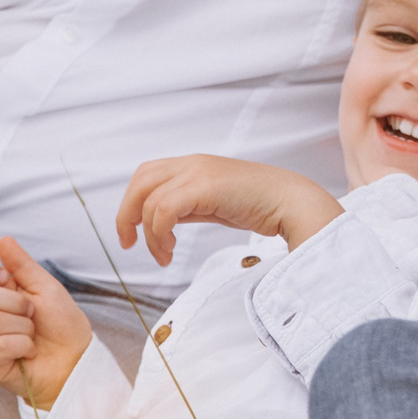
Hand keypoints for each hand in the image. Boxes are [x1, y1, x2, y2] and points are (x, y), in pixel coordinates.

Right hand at [0, 236, 93, 407]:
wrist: (76, 359)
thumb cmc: (62, 325)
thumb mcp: (47, 288)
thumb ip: (22, 266)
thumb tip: (3, 239)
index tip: (5, 277)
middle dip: (18, 304)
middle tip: (34, 315)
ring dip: (23, 327)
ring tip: (33, 335)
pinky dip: (22, 345)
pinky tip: (29, 351)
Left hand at [114, 155, 343, 265]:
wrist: (290, 202)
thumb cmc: (260, 206)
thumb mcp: (214, 204)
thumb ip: (187, 206)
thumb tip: (161, 220)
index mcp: (193, 165)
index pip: (146, 175)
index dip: (131, 203)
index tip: (132, 233)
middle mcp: (192, 163)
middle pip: (140, 183)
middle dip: (127, 216)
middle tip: (130, 244)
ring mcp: (198, 172)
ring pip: (150, 200)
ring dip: (150, 235)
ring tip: (165, 255)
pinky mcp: (205, 187)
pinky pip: (165, 209)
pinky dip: (160, 232)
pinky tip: (171, 249)